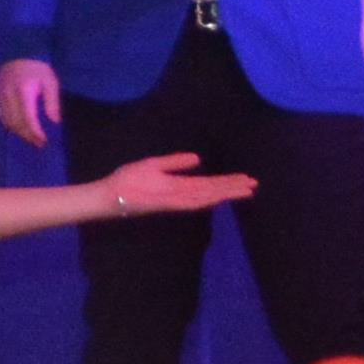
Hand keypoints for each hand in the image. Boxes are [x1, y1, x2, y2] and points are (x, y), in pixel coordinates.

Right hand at [0, 57, 62, 146]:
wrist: (17, 53)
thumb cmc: (37, 68)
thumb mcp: (50, 81)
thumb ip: (52, 101)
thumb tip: (54, 121)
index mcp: (23, 91)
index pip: (27, 117)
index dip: (35, 132)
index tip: (43, 141)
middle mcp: (8, 96)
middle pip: (15, 122)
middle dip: (27, 135)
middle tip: (39, 145)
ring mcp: (0, 97)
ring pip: (6, 121)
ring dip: (18, 132)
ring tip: (30, 139)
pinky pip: (1, 116)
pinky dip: (10, 125)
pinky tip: (18, 129)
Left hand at [84, 151, 242, 216]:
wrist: (109, 193)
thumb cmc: (128, 180)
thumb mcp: (154, 165)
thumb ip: (175, 162)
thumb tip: (198, 158)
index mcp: (179, 184)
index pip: (209, 183)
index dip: (227, 181)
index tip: (246, 179)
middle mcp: (181, 193)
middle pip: (212, 191)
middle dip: (232, 188)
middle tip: (254, 184)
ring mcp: (174, 200)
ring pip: (204, 197)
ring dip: (223, 194)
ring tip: (243, 190)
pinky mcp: (163, 204)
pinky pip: (186, 203)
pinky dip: (201, 200)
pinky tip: (215, 198)